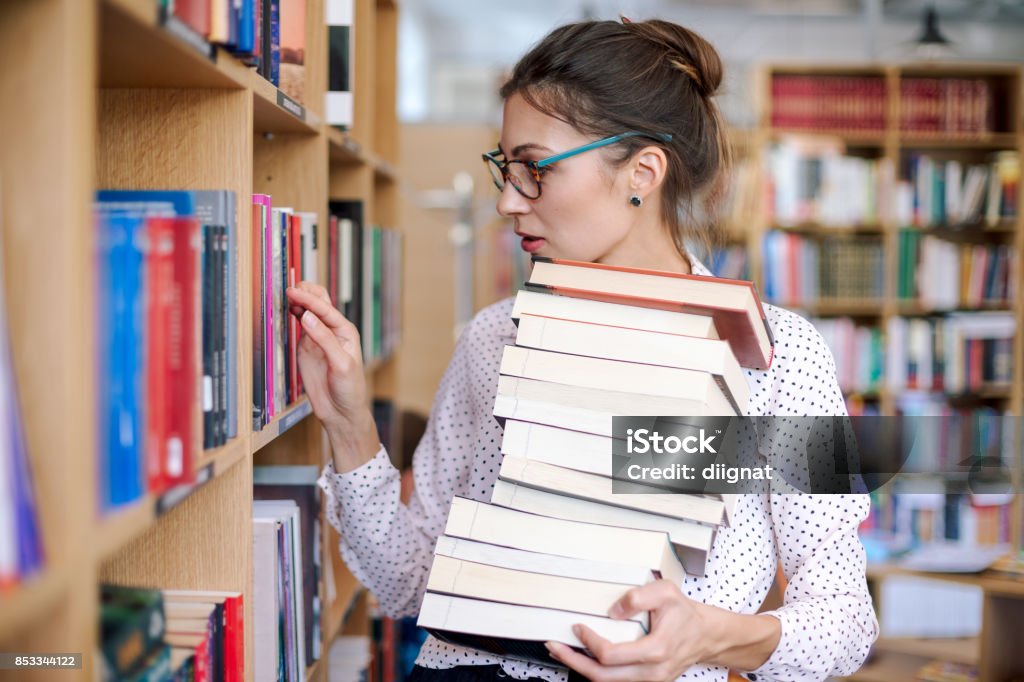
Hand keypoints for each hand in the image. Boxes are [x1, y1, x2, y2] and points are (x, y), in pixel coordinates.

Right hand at [286, 282, 378, 469]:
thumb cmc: (350, 388)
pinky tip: (284, 309)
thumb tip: (306, 316)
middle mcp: (332, 331)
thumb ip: (324, 340)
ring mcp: (318, 338)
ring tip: (284, 295)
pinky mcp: (306, 347)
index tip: (293, 292)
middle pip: (319, 304)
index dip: (309, 299)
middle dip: (305, 293)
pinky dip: (291, 315)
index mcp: (345, 331)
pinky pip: (298, 326)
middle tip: (288, 289)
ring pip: (307, 312)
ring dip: (298, 302)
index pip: (325, 310)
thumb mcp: (340, 364)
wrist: (341, 411)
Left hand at [545, 580, 712, 681]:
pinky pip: (615, 681)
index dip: (590, 642)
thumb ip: (639, 597)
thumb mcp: (666, 592)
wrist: (705, 636)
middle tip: (554, 647)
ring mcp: (649, 681)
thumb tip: (613, 610)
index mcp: (656, 650)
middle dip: (574, 662)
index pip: (611, 655)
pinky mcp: (646, 681)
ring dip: (581, 669)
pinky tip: (582, 658)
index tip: (578, 626)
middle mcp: (651, 672)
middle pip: (603, 677)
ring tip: (561, 653)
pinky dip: (595, 672)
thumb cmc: (685, 614)